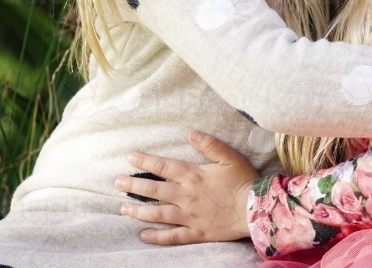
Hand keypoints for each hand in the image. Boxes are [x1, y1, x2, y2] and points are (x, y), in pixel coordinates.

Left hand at [114, 131, 258, 244]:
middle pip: (154, 190)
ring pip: (158, 214)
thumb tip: (190, 133)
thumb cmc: (243, 181)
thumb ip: (209, 145)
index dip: (145, 162)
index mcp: (193, 176)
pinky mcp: (196, 233)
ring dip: (138, 211)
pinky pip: (172, 237)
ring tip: (123, 208)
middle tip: (116, 183)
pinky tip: (143, 236)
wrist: (255, 210)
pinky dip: (157, 237)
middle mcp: (186, 196)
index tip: (129, 158)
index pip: (163, 167)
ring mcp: (189, 216)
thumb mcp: (229, 157)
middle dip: (133, 186)